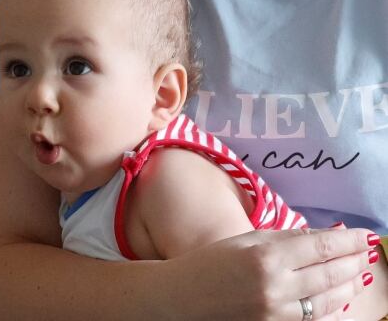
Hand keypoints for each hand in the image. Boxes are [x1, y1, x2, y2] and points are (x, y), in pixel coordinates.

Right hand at [167, 226, 375, 320]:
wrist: (180, 299)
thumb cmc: (208, 264)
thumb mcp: (245, 240)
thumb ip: (286, 237)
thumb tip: (324, 234)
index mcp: (265, 256)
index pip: (321, 246)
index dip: (349, 240)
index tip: (364, 235)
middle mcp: (275, 286)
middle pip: (331, 272)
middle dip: (354, 261)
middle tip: (365, 253)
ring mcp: (276, 312)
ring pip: (329, 300)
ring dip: (349, 286)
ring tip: (359, 276)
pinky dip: (332, 310)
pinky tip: (339, 300)